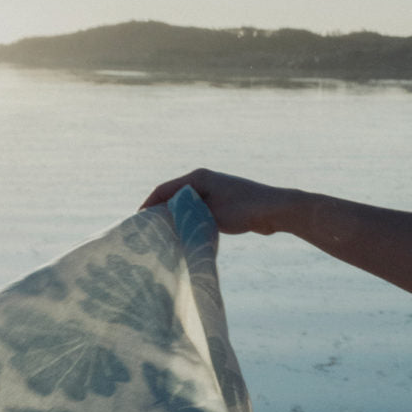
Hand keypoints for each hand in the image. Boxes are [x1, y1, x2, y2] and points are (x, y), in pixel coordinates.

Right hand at [140, 168, 295, 236]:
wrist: (274, 210)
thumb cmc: (242, 209)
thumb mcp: (208, 214)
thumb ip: (185, 215)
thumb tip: (165, 222)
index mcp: (197, 177)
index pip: (163, 190)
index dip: (148, 205)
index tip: (137, 221)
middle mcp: (203, 180)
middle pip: (172, 196)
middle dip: (159, 212)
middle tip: (147, 230)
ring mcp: (213, 190)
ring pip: (185, 204)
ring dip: (174, 217)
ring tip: (162, 234)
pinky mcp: (221, 202)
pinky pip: (197, 210)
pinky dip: (188, 220)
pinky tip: (184, 233)